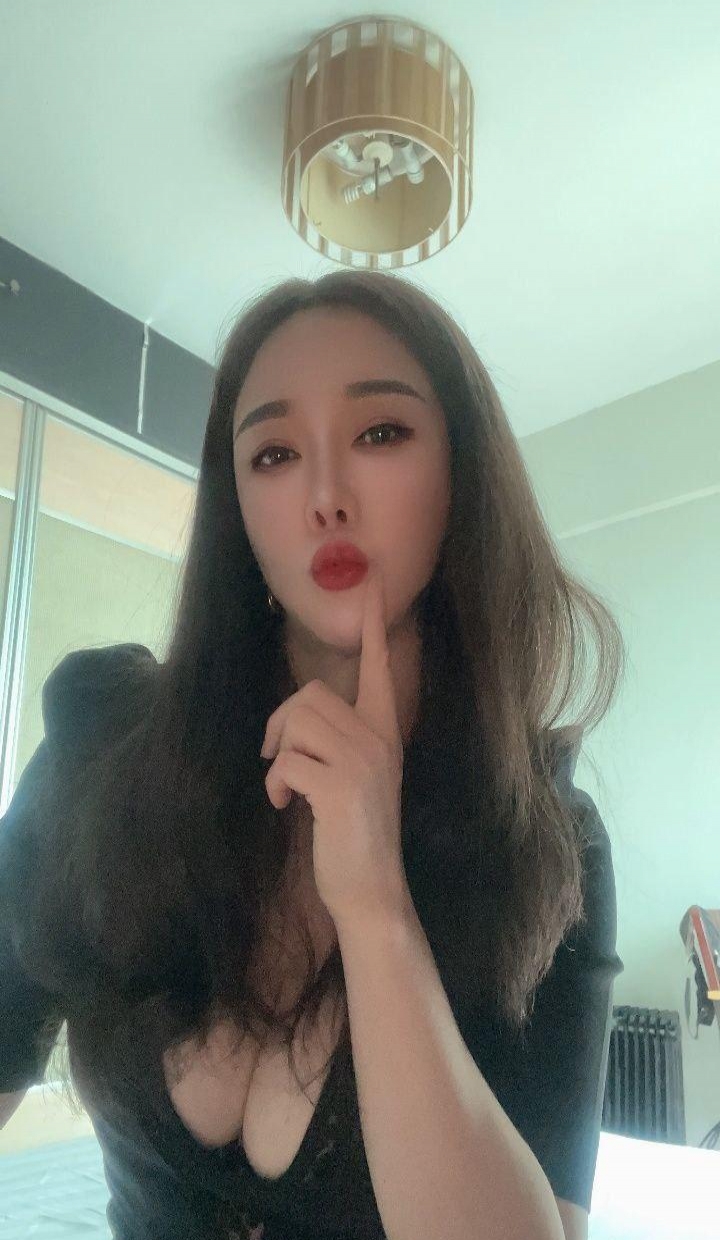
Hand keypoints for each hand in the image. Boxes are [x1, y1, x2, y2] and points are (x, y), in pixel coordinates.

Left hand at [260, 562, 407, 926]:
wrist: (371, 890)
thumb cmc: (353, 835)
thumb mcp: (353, 778)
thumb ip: (337, 742)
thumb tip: (292, 722)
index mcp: (383, 732)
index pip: (378, 668)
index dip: (371, 628)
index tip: (368, 586)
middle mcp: (378, 738)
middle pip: (309, 695)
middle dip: (279, 725)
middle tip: (276, 761)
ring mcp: (362, 761)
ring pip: (295, 723)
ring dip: (277, 758)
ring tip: (288, 790)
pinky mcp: (341, 786)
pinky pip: (286, 761)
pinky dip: (275, 785)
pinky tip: (288, 807)